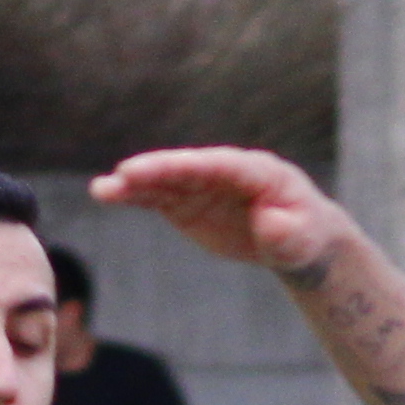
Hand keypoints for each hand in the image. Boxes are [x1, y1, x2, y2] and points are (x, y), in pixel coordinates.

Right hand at [94, 145, 350, 282]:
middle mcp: (224, 171)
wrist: (296, 239)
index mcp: (256, 171)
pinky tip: (107, 194)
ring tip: (101, 189)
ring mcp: (203, 186)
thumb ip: (285, 231)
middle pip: (186, 168)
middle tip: (123, 175)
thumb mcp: (301, 238)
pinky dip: (134, 195)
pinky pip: (158, 196)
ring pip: (166, 181)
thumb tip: (269, 221)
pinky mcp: (188, 203)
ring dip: (135, 183)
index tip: (163, 169)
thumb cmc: (303, 235)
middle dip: (156, 170)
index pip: (218, 165)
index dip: (188, 166)